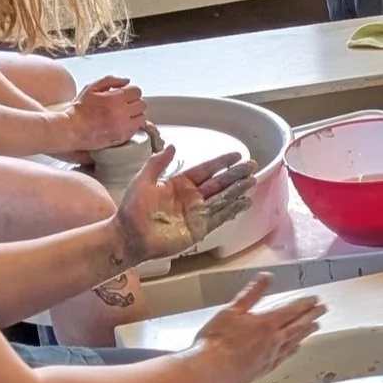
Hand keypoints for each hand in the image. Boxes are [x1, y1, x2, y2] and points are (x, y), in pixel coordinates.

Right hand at [59, 75, 147, 151]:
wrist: (72, 129)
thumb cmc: (79, 109)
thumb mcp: (92, 88)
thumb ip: (111, 80)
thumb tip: (127, 80)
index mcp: (115, 99)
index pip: (137, 91)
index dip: (130, 91)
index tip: (125, 94)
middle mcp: (122, 113)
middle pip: (142, 104)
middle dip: (134, 102)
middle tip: (124, 104)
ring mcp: (123, 126)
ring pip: (142, 117)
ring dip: (135, 115)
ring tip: (123, 115)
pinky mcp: (122, 137)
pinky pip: (136, 129)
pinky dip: (131, 126)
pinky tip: (121, 123)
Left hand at [110, 146, 257, 264]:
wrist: (130, 237)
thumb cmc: (132, 210)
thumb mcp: (142, 181)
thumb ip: (157, 163)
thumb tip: (173, 146)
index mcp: (179, 183)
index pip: (206, 169)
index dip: (221, 162)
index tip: (237, 155)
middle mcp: (192, 196)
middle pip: (219, 182)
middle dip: (235, 174)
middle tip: (251, 165)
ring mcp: (197, 212)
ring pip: (223, 198)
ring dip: (238, 190)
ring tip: (252, 180)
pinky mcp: (200, 228)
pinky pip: (220, 217)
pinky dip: (233, 210)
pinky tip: (245, 202)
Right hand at [188, 275, 324, 382]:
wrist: (208, 370)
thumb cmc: (216, 342)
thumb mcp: (232, 310)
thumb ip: (251, 293)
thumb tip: (266, 278)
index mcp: (266, 324)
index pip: (292, 310)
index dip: (305, 303)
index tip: (316, 300)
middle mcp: (273, 341)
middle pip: (297, 325)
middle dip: (311, 316)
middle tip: (323, 310)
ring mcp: (270, 356)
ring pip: (294, 341)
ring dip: (306, 332)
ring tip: (315, 327)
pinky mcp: (263, 369)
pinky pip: (284, 357)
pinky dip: (293, 350)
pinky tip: (295, 349)